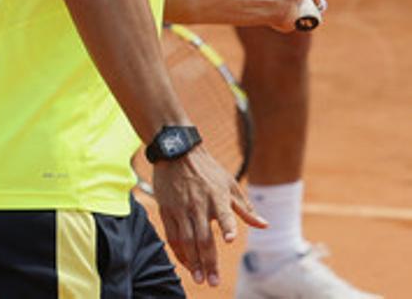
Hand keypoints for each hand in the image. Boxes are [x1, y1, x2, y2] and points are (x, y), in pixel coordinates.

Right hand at [153, 145, 266, 285]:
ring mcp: (181, 207)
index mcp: (217, 196)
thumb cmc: (207, 169)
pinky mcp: (167, 209)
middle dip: (208, 262)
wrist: (177, 150)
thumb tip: (265, 225)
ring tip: (199, 278)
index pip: (224, 213)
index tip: (229, 240)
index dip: (226, 226)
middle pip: (203, 237)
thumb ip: (245, 208)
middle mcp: (199, 203)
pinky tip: (186, 263)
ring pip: (186, 240)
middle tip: (213, 282)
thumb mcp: (229, 184)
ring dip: (192, 261)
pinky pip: (172, 235)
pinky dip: (179, 252)